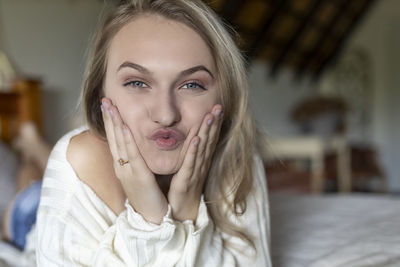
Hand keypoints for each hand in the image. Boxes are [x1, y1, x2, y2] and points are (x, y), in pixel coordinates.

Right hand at [101, 98, 167, 223]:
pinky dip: (126, 140)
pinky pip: (132, 155)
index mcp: (123, 166)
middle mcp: (122, 166)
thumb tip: (135, 148)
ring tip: (110, 106)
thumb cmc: (148, 196)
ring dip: (114, 123)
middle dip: (108, 118)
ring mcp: (128, 171)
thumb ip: (137, 161)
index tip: (108, 105)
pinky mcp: (139, 177)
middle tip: (104, 99)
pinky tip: (123, 127)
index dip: (110, 122)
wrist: (153, 218)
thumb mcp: (140, 175)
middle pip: (113, 138)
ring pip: (119, 143)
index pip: (114, 139)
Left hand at [168, 104, 222, 221]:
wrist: (180, 211)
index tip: (218, 107)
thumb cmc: (184, 188)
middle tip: (218, 106)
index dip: (215, 123)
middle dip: (214, 123)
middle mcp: (201, 164)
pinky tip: (196, 139)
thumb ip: (192, 152)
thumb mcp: (190, 167)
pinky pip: (190, 164)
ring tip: (210, 116)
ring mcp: (195, 172)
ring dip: (206, 132)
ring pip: (202, 149)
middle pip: (209, 141)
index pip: (210, 139)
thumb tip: (194, 135)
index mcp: (202, 160)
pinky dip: (193, 151)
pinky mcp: (185, 181)